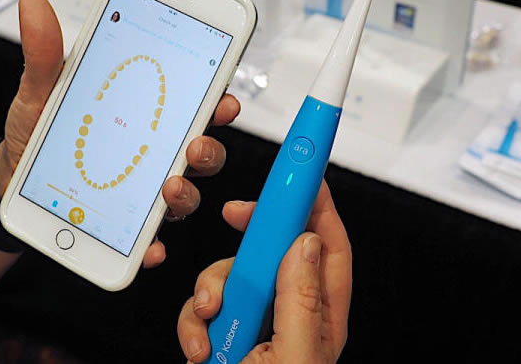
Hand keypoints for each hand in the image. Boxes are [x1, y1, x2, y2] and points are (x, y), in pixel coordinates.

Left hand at [0, 0, 239, 266]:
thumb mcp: (41, 90)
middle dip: (210, 146)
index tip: (225, 96)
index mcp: (144, 112)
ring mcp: (145, 188)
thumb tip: (34, 4)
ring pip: (186, 190)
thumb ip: (46, 54)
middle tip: (196, 143)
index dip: (217, 96)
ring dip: (188, 191)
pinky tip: (148, 246)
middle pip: (201, 148)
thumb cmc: (41, 129)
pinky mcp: (128, 223)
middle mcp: (154, 149)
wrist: (12, 179)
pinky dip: (153, 243)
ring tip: (169, 187)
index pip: (192, 100)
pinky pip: (150, 236)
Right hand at [178, 181, 352, 362]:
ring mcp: (253, 322)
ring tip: (212, 317)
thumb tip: (305, 244)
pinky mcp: (221, 331)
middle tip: (236, 213)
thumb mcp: (294, 354)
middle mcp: (288, 314)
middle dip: (250, 234)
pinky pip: (202, 303)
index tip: (301, 173)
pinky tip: (201, 347)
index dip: (318, 205)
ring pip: (231, 272)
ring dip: (212, 290)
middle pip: (275, 248)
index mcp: (319, 317)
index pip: (327, 248)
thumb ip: (300, 300)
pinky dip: (192, 321)